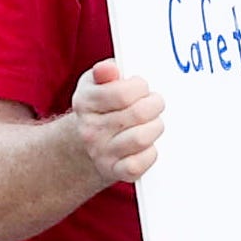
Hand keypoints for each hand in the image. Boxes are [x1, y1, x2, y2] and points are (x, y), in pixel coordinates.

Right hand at [69, 60, 162, 187]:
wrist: (87, 143)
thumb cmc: (100, 107)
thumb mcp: (96, 83)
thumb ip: (105, 71)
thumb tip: (110, 69)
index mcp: (85, 102)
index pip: (122, 93)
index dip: (140, 87)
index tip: (141, 87)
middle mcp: (90, 129)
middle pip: (138, 114)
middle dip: (154, 105)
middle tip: (154, 103)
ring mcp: (101, 152)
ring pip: (142, 139)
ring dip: (155, 127)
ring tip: (152, 122)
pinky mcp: (114, 171)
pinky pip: (138, 165)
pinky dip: (149, 153)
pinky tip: (147, 144)